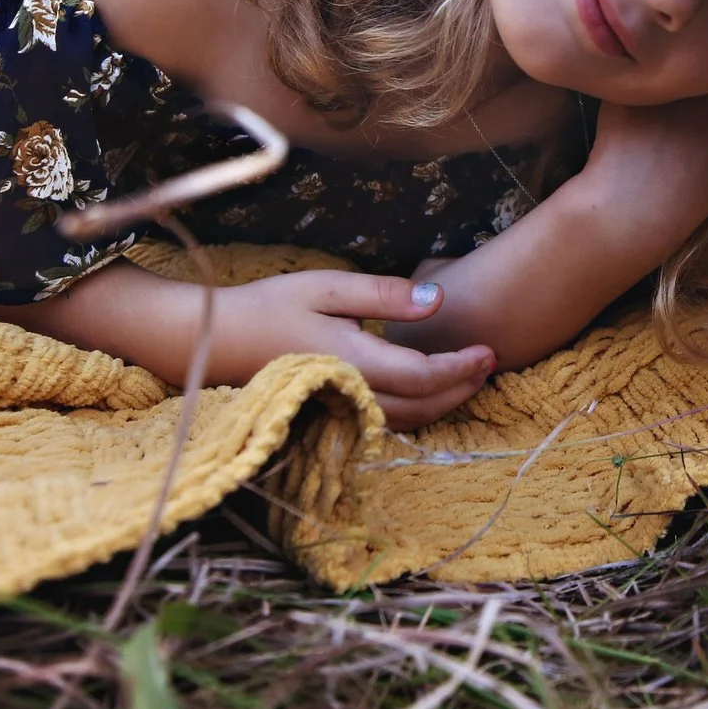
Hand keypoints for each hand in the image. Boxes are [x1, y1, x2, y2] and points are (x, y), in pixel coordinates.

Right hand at [209, 271, 493, 429]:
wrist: (217, 340)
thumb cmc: (270, 305)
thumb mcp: (328, 288)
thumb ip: (384, 296)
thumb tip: (437, 300)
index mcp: (353, 362)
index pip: (423, 376)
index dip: (461, 367)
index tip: (489, 349)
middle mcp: (351, 395)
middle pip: (422, 407)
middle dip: (462, 388)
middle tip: (490, 362)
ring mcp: (340, 409)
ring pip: (407, 420)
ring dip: (444, 403)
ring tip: (470, 375)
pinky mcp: (333, 411)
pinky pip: (388, 420)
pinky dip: (418, 409)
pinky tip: (430, 387)